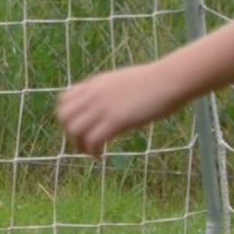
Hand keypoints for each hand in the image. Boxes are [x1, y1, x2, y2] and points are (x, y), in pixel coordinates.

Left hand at [55, 59, 187, 155]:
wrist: (169, 79)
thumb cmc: (154, 81)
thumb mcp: (122, 81)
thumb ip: (109, 91)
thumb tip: (110, 101)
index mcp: (94, 84)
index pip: (64, 101)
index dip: (68, 118)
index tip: (81, 128)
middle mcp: (93, 94)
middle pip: (64, 117)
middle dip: (70, 134)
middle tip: (84, 143)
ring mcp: (103, 107)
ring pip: (73, 130)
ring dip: (79, 145)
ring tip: (92, 151)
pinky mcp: (115, 120)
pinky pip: (92, 140)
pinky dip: (92, 151)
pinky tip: (101, 155)